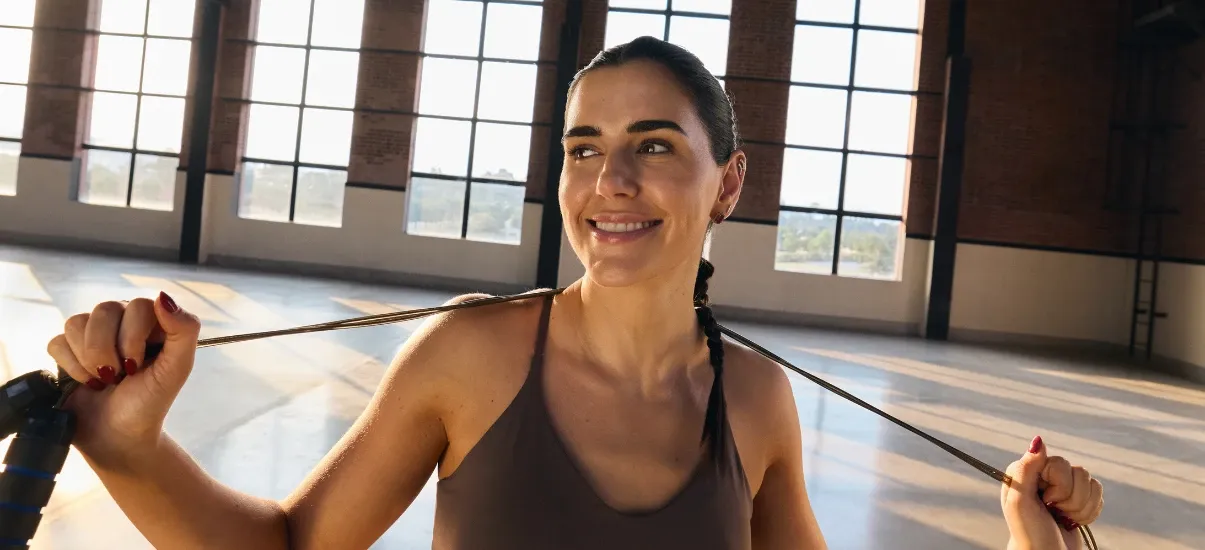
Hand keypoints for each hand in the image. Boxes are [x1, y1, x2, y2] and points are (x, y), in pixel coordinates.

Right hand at [45, 292, 200, 464]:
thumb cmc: (150, 402)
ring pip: (76, 323)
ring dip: (90, 360)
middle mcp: (122, 320)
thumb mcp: (177, 369)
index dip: (133, 337)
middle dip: (110, 351)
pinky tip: (87, 381)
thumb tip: (162, 296)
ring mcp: (92, 333)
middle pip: (104, 310)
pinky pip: (57, 341)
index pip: (138, 305)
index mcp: (153, 321)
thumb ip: (184, 330)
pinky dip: (71, 367)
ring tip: (105, 379)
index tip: (137, 365)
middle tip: (120, 375)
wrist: (118, 436)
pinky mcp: (66, 349)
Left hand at [1001, 436, 1103, 549]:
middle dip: (1070, 498)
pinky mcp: (1077, 498)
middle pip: (1077, 470)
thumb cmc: (1031, 534)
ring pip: (1089, 481)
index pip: (1057, 462)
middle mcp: (1042, 475)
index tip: (1045, 500)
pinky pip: (1097, 491)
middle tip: (1054, 511)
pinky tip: (1074, 520)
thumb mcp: (1020, 502)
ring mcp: (1061, 487)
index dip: (1057, 484)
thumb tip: (1038, 440)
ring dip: (1080, 506)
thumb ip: (1026, 469)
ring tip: (1063, 518)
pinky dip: (1090, 510)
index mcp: (1024, 471)